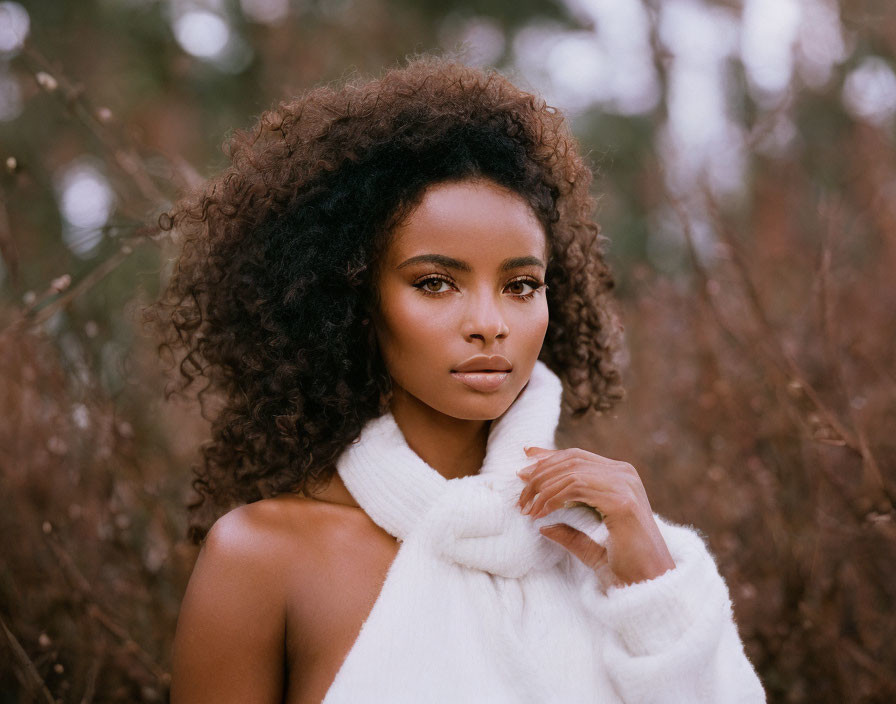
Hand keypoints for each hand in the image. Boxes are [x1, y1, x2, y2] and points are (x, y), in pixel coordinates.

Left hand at [517, 446, 675, 586]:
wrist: (651, 589)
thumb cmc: (627, 570)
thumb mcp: (591, 548)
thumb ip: (570, 533)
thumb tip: (542, 526)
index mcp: (621, 478)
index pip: (577, 457)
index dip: (548, 456)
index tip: (524, 458)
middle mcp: (625, 474)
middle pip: (571, 459)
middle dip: (539, 473)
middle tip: (520, 494)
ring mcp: (625, 484)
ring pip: (570, 472)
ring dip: (542, 489)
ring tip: (526, 508)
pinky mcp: (621, 500)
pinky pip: (576, 487)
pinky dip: (552, 498)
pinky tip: (540, 513)